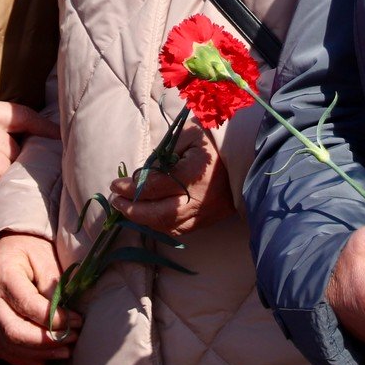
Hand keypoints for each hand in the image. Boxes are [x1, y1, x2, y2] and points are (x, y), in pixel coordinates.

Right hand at [0, 233, 78, 364]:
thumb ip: (53, 286)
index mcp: (3, 275)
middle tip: (73, 340)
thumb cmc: (29, 250)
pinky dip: (24, 360)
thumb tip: (65, 318)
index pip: (29, 306)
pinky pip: (3, 349)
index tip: (77, 321)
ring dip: (38, 354)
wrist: (6, 247)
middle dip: (46, 341)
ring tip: (65, 352)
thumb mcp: (45, 257)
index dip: (55, 319)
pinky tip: (45, 362)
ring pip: (8, 345)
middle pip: (14, 331)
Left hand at [109, 131, 233, 235]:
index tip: (116, 184)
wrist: (249, 154)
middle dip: (132, 210)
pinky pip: (182, 229)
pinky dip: (162, 225)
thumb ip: (163, 154)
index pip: (153, 187)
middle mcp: (199, 199)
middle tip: (116, 201)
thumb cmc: (214, 140)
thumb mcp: (187, 136)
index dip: (130, 188)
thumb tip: (142, 174)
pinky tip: (150, 217)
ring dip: (145, 220)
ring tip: (128, 210)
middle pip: (158, 214)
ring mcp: (206, 213)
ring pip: (169, 226)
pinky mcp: (211, 219)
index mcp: (193, 174)